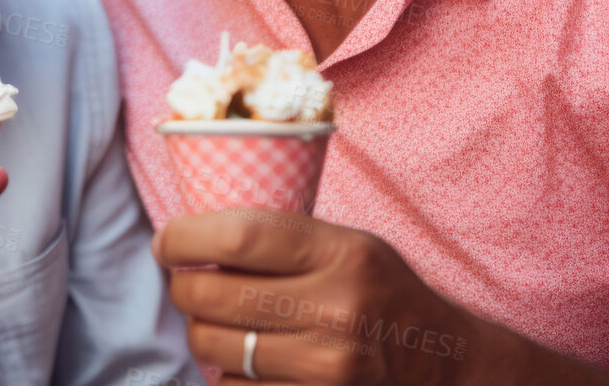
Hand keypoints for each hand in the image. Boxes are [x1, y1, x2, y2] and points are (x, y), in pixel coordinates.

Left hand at [153, 209, 471, 384]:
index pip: (239, 236)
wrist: (439, 362)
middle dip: (184, 288)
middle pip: (213, 295)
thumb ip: (282, 238)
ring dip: (202, 334)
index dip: (185, 239)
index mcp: (343, 254)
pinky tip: (248, 360)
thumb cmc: (378, 291)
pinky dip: (227, 374)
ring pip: (214, 347)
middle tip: (189, 284)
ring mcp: (328, 367)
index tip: (168, 243)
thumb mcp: (347, 244)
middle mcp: (338, 310)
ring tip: (219, 322)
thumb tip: (190, 236)